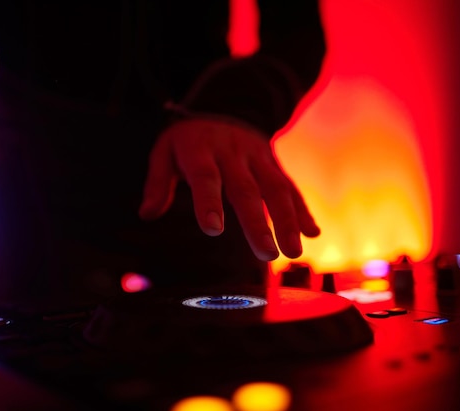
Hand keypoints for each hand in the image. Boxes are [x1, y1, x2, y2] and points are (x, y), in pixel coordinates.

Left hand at [139, 118, 319, 260]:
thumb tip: (147, 214)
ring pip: (275, 188)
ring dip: (287, 220)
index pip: (205, 177)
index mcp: (200, 150)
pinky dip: (302, 210)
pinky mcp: (273, 163)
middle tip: (267, 253)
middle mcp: (232, 153)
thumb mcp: (165, 152)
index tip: (213, 230)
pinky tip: (312, 233)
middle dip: (258, 223)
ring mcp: (257, 157)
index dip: (209, 203)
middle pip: (246, 189)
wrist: (224, 108)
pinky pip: (289, 186)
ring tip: (293, 252)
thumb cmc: (189, 141)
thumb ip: (158, 182)